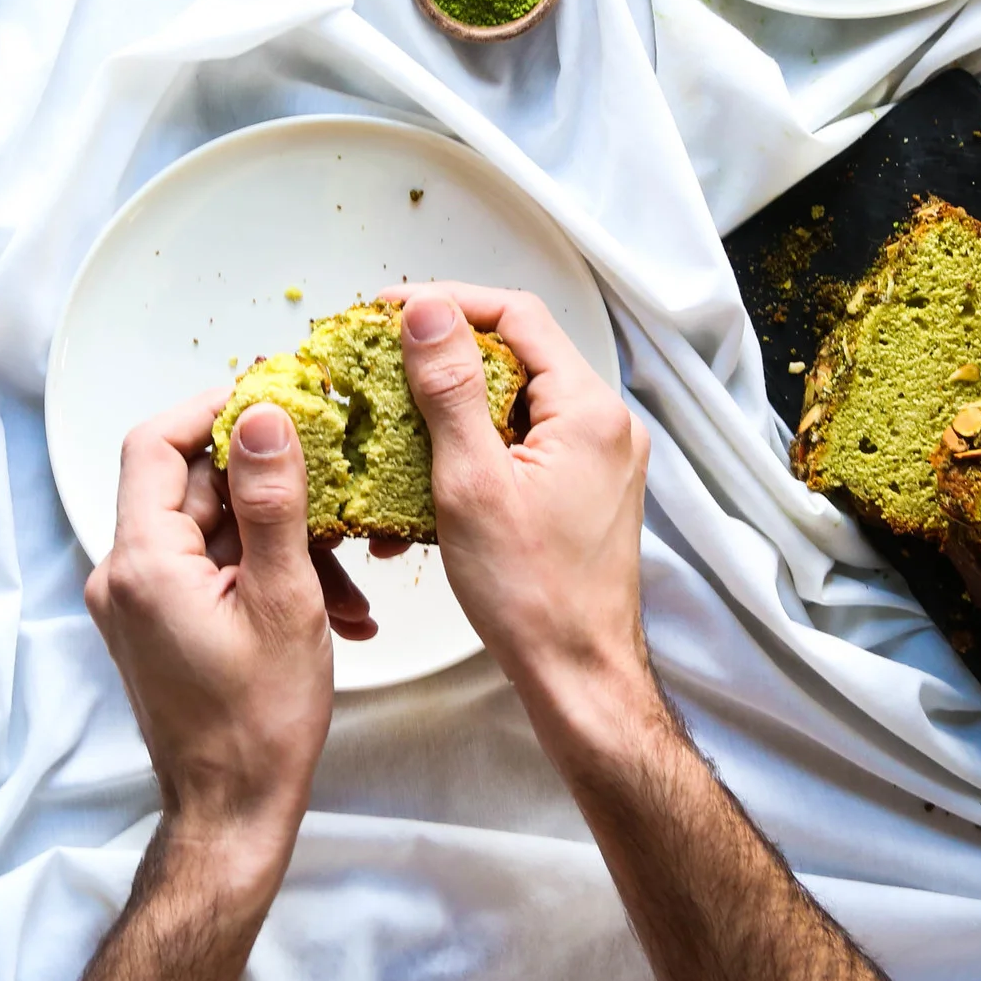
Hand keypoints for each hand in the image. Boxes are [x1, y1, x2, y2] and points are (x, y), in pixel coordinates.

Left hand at [84, 391, 368, 877]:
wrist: (232, 814)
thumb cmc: (258, 726)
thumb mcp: (284, 601)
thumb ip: (272, 502)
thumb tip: (265, 419)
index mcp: (142, 563)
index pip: (157, 445)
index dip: (214, 411)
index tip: (274, 400)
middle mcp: (124, 576)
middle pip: (193, 487)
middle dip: (271, 486)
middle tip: (336, 483)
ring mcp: (140, 603)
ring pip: (214, 532)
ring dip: (283, 540)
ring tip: (348, 581)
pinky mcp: (161, 625)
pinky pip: (214, 571)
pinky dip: (268, 575)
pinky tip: (332, 608)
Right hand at [384, 284, 658, 761]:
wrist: (577, 677)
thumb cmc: (532, 595)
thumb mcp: (471, 483)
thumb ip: (449, 388)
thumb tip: (427, 312)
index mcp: (588, 410)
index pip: (516, 315)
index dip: (447, 303)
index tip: (387, 311)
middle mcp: (604, 426)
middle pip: (514, 358)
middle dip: (438, 362)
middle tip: (377, 365)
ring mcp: (595, 461)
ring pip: (509, 408)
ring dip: (446, 418)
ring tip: (387, 434)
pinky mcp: (581, 493)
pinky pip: (517, 451)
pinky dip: (467, 459)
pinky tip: (419, 494)